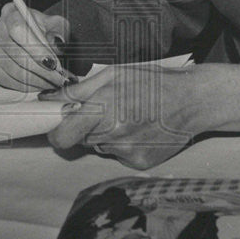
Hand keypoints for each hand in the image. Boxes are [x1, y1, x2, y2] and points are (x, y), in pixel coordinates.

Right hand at [0, 1, 70, 90]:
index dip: (36, 49)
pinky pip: (10, 82)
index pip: (18, 30)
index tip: (54, 63)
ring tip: (54, 84)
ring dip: (38, 81)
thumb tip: (60, 44)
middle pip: (18, 55)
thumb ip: (60, 29)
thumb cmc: (42, 28)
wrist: (30, 35)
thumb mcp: (54, 22)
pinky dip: (28, 87)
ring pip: (15, 71)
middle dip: (42, 71)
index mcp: (11, 14)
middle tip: (60, 79)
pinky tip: (42, 85)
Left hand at [41, 63, 239, 168]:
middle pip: (80, 140)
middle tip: (104, 111)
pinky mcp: (139, 163)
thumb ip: (77, 91)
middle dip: (85, 128)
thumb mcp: (112, 75)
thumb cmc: (151, 82)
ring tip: (128, 116)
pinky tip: (140, 129)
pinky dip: (123, 144)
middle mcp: (112, 135)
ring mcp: (126, 152)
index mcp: (102, 110)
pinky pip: (118, 155)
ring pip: (99, 147)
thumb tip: (48, 100)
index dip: (56, 132)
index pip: (61, 137)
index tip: (59, 124)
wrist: (192, 100)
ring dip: (105, 135)